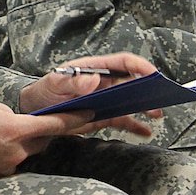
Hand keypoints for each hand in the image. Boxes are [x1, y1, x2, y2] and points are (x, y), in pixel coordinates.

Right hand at [0, 92, 96, 183]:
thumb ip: (3, 106)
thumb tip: (9, 116)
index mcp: (16, 129)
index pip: (55, 124)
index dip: (75, 119)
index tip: (91, 115)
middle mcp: (17, 150)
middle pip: (43, 138)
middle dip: (47, 128)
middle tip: (50, 118)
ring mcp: (8, 164)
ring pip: (26, 148)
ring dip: (23, 137)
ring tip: (1, 128)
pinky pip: (11, 156)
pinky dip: (7, 147)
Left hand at [18, 52, 159, 136]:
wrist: (34, 112)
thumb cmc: (43, 91)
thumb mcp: (53, 84)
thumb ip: (71, 81)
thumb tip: (94, 80)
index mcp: (95, 68)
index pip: (123, 62)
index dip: (140, 66)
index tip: (152, 74)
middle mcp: (104, 83)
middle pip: (132, 81)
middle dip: (149, 87)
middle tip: (161, 95)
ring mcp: (105, 100)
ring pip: (131, 101)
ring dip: (145, 106)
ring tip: (156, 114)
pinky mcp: (103, 116)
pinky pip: (123, 120)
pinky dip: (135, 125)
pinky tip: (145, 131)